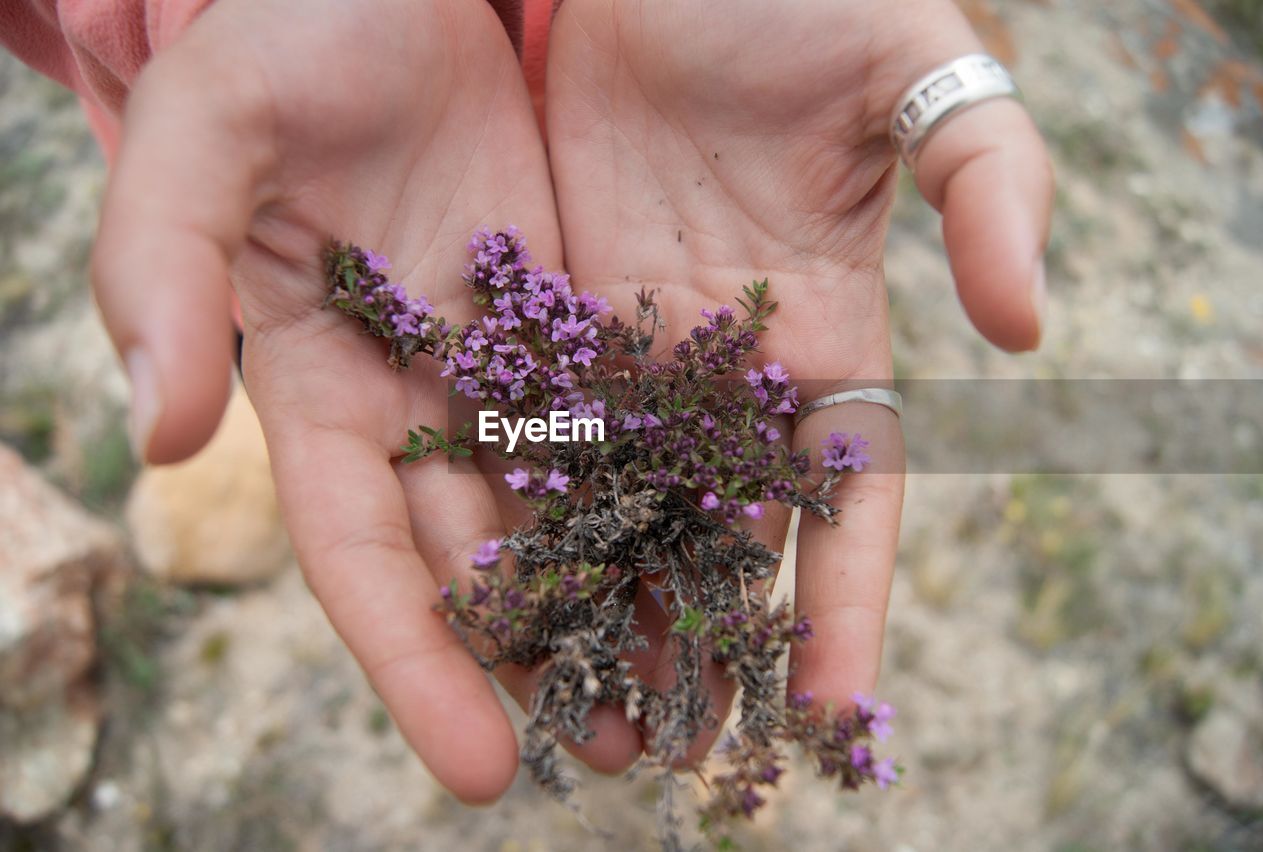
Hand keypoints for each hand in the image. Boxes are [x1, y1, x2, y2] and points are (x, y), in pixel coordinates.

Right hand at [91, 0, 640, 801]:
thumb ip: (163, 273)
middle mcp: (417, 392)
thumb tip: (164, 432)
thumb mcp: (204, 135)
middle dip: (543, 663)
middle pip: (480, 558)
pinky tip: (727, 556)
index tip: (480, 768)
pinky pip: (633, 413)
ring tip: (689, 694)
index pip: (362, 556)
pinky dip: (672, 489)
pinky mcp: (582, 305)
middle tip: (620, 757)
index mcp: (317, 380)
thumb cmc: (285, 30)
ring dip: (622, 599)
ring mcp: (506, 354)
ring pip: (570, 503)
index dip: (415, 662)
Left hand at [544, 0, 1052, 754]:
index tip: (831, 709)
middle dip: (710, 634)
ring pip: (627, 495)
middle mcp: (736, 357)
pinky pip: (541, 417)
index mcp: (836, 328)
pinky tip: (505, 589)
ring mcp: (639, 334)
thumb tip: (1025, 331)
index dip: (846, 604)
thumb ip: (993, 189)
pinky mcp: (555, 297)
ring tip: (584, 705)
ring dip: (612, 598)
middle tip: (682, 745)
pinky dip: (528, 504)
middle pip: (725, 524)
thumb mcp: (926, 75)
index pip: (849, 497)